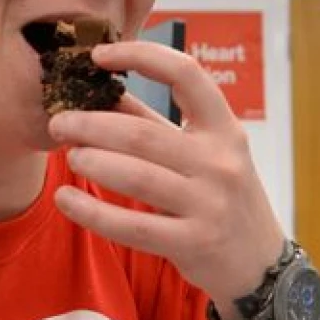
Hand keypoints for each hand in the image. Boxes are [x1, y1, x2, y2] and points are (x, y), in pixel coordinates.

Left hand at [48, 40, 286, 307]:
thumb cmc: (224, 200)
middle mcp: (220, 163)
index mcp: (225, 130)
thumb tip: (104, 92)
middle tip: (60, 123)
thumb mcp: (206, 156)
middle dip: (91, 124)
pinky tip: (66, 200)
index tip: (99, 55)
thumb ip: (157, 125)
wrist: (260, 264)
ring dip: (92, 162)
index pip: (187, 75)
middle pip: (143, 134)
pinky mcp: (193, 243)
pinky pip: (132, 225)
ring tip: (70, 157)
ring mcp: (209, 205)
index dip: (142, 56)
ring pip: (136, 176)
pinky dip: (92, 211)